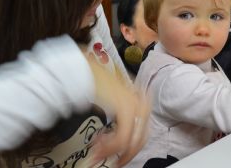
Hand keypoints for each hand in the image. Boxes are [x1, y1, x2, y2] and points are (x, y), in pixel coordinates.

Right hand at [84, 52, 149, 166]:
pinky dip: (108, 147)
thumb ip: (121, 119)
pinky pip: (121, 138)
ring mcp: (136, 105)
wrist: (87, 70)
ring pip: (130, 142)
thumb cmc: (97, 84)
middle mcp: (143, 104)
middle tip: (108, 160)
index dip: (129, 150)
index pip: (142, 135)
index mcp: (143, 102)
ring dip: (111, 151)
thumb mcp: (114, 102)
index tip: (118, 158)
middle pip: (139, 141)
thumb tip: (117, 141)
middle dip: (122, 155)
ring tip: (96, 153)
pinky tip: (97, 144)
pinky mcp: (125, 108)